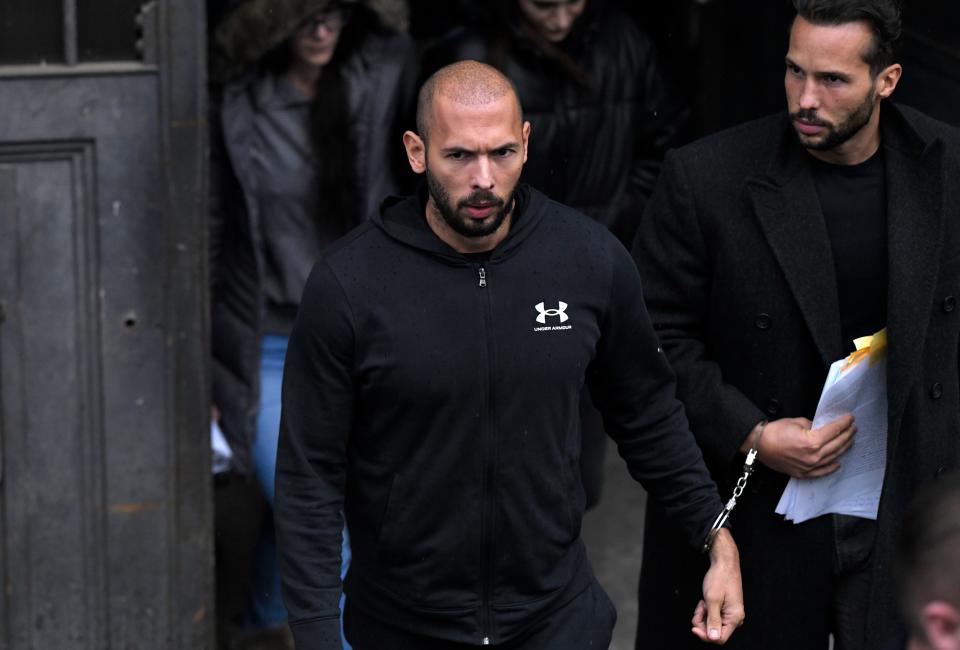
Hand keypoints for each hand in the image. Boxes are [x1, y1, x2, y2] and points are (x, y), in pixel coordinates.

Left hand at [692, 528, 743, 643]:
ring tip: (703, 602)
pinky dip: (706, 611)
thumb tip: (713, 638)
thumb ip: (713, 620)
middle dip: (703, 622)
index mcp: (735, 617)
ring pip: (712, 624)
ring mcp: (730, 613)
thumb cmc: (720, 578)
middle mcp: (735, 618)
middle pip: (714, 631)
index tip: (694, 627)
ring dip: (703, 615)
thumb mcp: (712, 600)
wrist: (724, 563)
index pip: (720, 638)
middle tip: (699, 609)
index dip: (705, 635)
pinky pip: (713, 616)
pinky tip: (705, 601)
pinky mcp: (725, 609)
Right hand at [752, 415, 855, 477]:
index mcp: (812, 442)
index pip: (834, 431)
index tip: (850, 419)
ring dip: (843, 448)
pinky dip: (831, 467)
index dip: (844, 423)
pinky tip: (838, 462)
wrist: (758, 444)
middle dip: (847, 435)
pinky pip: (822, 471)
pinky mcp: (803, 473)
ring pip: (833, 457)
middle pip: (837, 445)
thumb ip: (813, 425)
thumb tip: (822, 428)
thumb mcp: (796, 422)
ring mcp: (809, 467)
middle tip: (853, 428)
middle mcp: (813, 456)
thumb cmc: (774, 431)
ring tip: (849, 441)